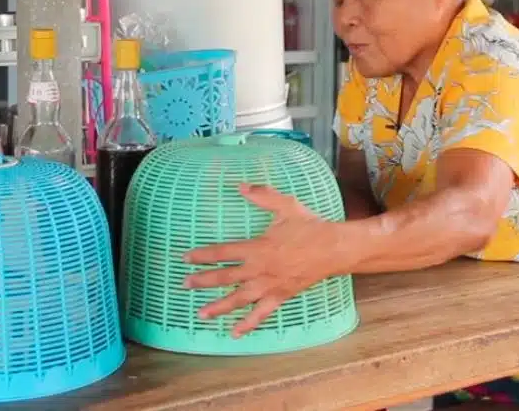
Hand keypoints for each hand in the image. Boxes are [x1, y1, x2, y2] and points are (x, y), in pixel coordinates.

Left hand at [182, 183, 342, 337]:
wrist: (333, 249)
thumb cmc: (309, 226)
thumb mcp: (285, 205)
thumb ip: (262, 195)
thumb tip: (240, 186)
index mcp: (257, 248)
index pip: (223, 253)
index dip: (202, 255)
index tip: (186, 258)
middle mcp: (259, 270)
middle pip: (225, 277)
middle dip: (203, 281)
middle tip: (185, 284)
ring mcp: (269, 286)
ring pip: (239, 299)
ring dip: (218, 307)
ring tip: (201, 314)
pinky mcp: (280, 296)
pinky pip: (261, 314)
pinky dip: (247, 324)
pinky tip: (235, 333)